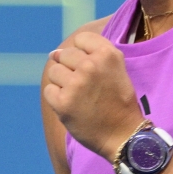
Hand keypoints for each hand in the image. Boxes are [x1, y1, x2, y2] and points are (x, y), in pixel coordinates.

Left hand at [44, 32, 143, 158]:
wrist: (124, 134)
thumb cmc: (119, 102)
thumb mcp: (117, 69)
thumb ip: (93, 55)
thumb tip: (54, 52)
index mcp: (108, 54)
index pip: (81, 39)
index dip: (83, 52)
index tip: (91, 68)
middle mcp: (91, 66)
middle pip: (64, 54)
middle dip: (70, 68)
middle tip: (84, 86)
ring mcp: (76, 84)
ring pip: (54, 71)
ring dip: (62, 83)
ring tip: (78, 96)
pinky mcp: (63, 102)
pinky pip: (49, 91)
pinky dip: (57, 98)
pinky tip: (72, 105)